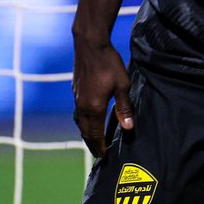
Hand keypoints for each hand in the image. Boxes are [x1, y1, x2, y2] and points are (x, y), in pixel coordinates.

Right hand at [72, 41, 132, 158]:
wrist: (90, 46)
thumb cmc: (109, 64)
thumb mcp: (122, 85)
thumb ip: (124, 107)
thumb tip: (128, 128)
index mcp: (93, 108)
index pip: (95, 134)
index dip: (100, 146)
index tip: (105, 157)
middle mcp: (82, 106)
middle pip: (85, 132)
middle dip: (92, 144)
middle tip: (100, 155)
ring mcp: (77, 99)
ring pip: (80, 124)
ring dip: (87, 134)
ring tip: (94, 141)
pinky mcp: (76, 92)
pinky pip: (78, 114)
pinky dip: (83, 123)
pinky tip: (89, 122)